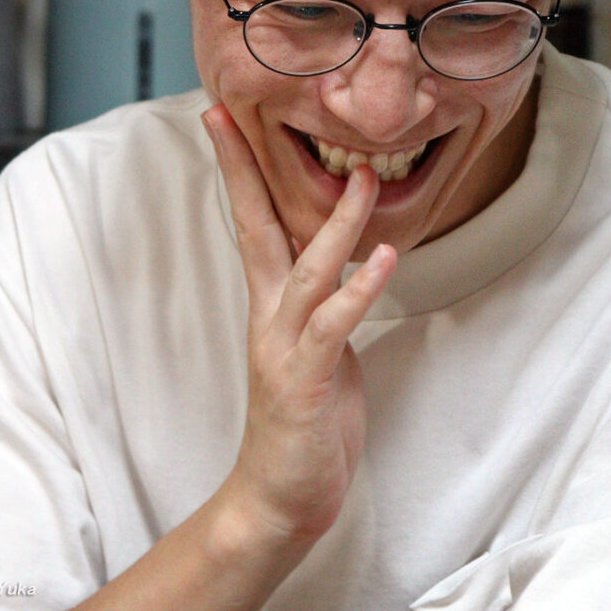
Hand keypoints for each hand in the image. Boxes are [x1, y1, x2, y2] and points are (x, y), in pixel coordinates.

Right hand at [202, 104, 396, 546]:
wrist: (280, 495)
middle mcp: (271, 313)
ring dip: (337, 222)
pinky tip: (384, 257)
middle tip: (226, 116)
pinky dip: (359, 290)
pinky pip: (334, 326)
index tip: (226, 120)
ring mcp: (285, 345)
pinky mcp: (306, 379)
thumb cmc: (304, 414)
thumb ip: (320, 293)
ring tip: (364, 177)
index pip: (253, 220)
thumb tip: (346, 254)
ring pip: (309, 269)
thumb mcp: (313, 339)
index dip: (240, 170)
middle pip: (255, 227)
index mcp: (272, 300)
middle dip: (243, 170)